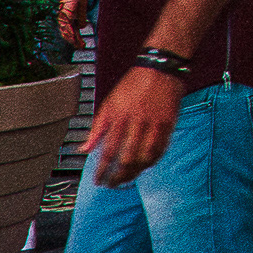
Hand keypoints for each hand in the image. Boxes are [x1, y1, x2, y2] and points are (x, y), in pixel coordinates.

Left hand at [57, 0, 89, 46]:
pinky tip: (74, 38)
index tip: (81, 43)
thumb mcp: (82, 8)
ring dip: (73, 40)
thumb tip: (82, 27)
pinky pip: (67, 26)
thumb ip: (81, 17)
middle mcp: (63, 18)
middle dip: (74, 41)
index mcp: (67, 17)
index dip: (75, 38)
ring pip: (67, 32)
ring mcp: (63, 16)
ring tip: (79, 45)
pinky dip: (71, 33)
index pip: (70, 30)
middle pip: (67, 33)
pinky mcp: (65, 14)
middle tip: (81, 47)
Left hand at [85, 67, 183, 186]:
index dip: (102, 169)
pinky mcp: (168, 123)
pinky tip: (145, 166)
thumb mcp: (110, 102)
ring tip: (127, 179)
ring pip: (144, 157)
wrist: (160, 67)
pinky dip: (152, 162)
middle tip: (113, 184)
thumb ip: (97, 128)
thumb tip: (84, 149)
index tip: (98, 180)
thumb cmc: (133, 85)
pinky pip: (160, 149)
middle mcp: (136, 121)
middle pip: (127, 158)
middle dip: (118, 176)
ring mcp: (154, 123)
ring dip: (135, 172)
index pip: (109, 150)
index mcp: (119, 116)